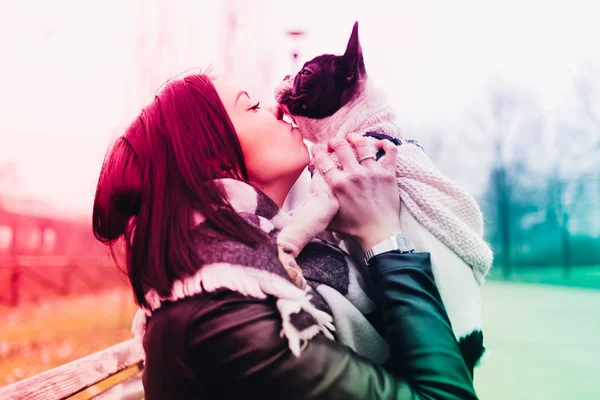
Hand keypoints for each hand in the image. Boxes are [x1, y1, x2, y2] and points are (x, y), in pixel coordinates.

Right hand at [314, 133, 400, 249]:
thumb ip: (320, 205)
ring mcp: (372, 172)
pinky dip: (386, 144)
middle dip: (335, 142)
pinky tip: (379, 144)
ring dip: (355, 138)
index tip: (319, 151)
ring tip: (352, 138)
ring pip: (363, 144)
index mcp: (338, 184)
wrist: (379, 232)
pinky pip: (390, 151)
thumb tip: (310, 199)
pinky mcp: (388, 174)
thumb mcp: (330, 217)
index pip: (323, 160)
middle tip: (334, 144)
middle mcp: (354, 175)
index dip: (318, 152)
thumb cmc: (354, 227)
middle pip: (341, 146)